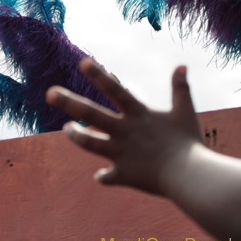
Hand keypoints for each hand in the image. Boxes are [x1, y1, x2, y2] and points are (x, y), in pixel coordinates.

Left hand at [46, 59, 200, 195]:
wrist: (190, 176)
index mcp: (138, 114)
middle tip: (50, 93)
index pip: (115, 90)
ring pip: (89, 143)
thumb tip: (181, 65)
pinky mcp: (123, 174)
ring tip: (66, 129)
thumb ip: (181, 89)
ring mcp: (121, 153)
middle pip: (91, 113)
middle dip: (69, 102)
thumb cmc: (189, 142)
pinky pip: (108, 177)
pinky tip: (100, 176)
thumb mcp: (185, 111)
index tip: (82, 62)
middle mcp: (124, 131)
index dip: (99, 75)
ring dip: (76, 136)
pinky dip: (104, 177)